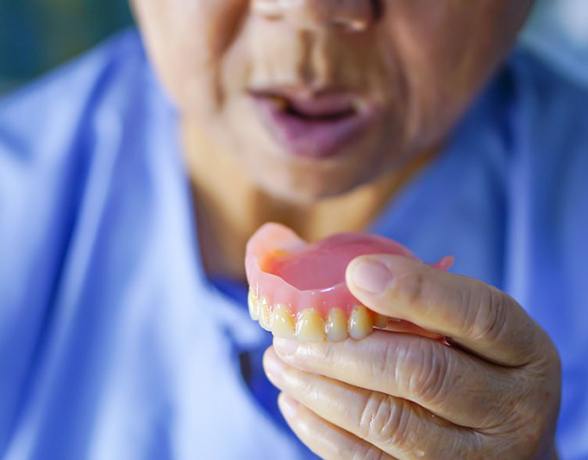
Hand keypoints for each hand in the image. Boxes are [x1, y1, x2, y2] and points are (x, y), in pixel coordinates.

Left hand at [263, 254, 560, 458]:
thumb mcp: (461, 321)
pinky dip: (321, 430)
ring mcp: (478, 458)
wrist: (503, 437)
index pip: (478, 315)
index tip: (355, 273)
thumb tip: (299, 252)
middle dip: (344, 348)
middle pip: (422, 373)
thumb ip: (408, 289)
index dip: (417, 291)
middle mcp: (513, 409)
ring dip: (321, 388)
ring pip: (388, 422)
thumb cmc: (467, 360)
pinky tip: (293, 399)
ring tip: (280, 361)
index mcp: (524, 351)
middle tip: (293, 331)